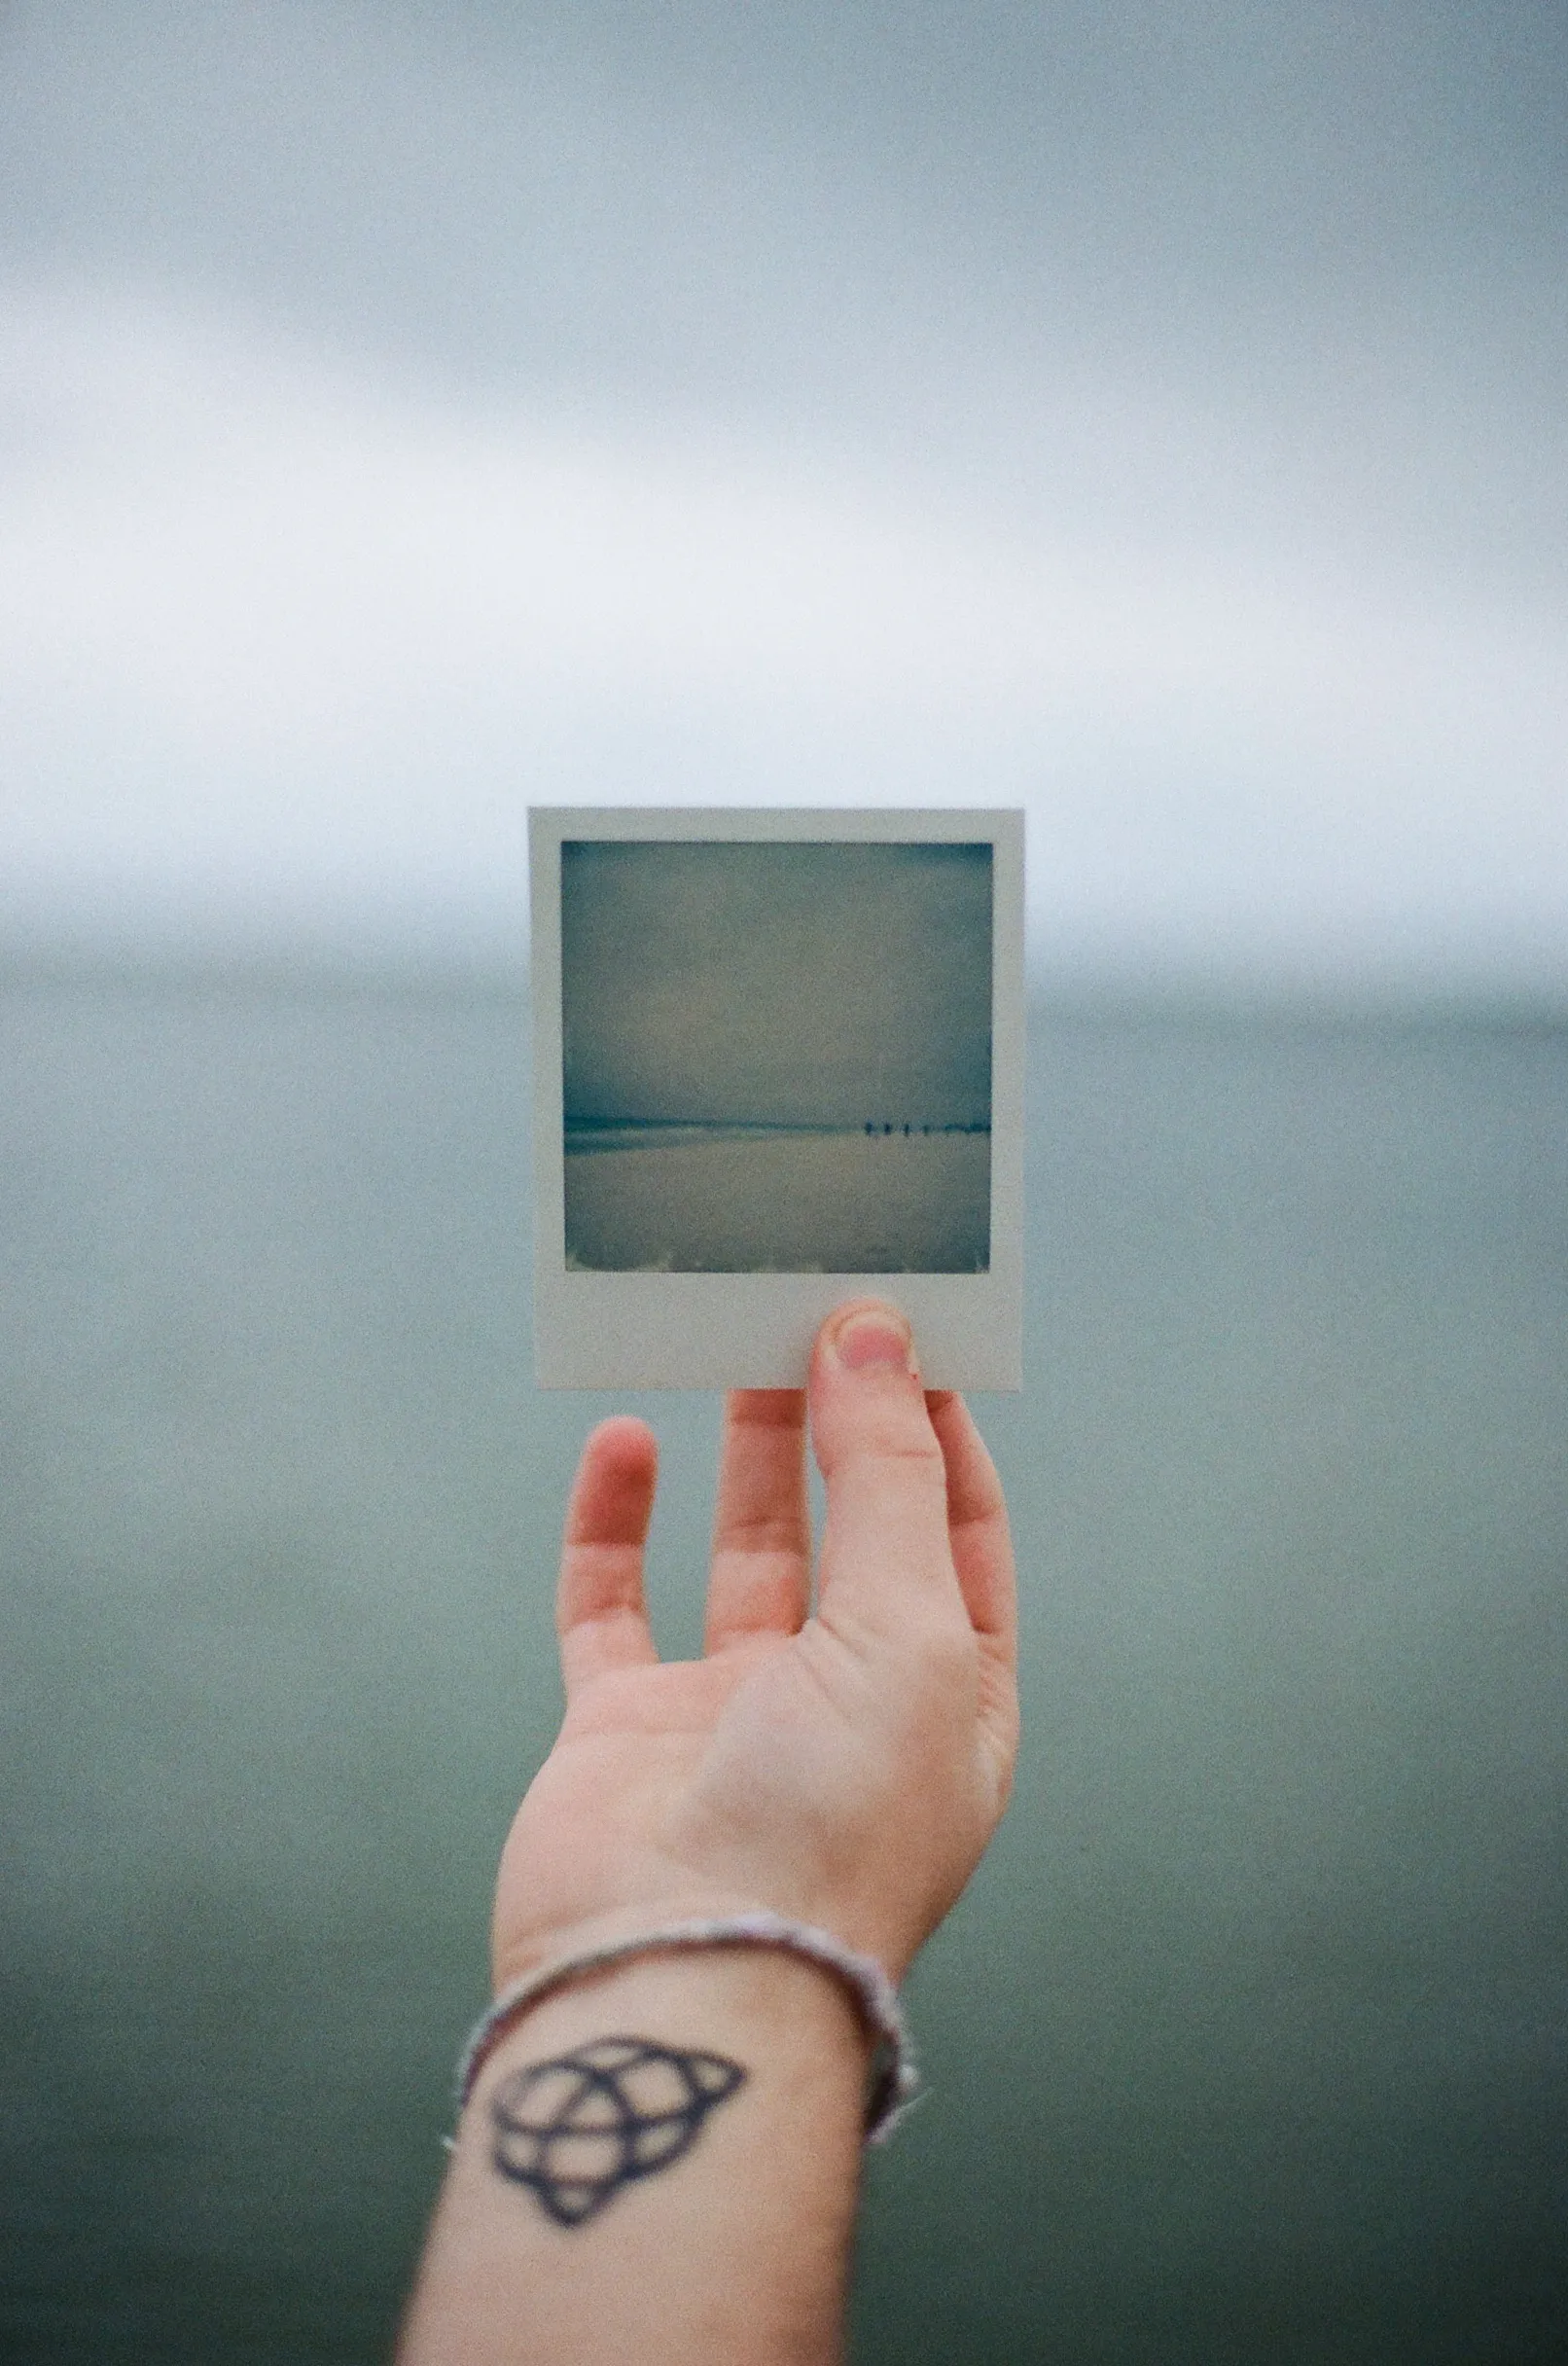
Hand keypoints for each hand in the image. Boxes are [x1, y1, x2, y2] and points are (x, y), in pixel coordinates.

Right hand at [492, 1299, 1017, 1988]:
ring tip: (732, 1340)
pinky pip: (614, 1602)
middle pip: (851, 1527)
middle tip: (812, 1307)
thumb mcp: (909, 1630)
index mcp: (951, 1696)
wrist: (683, 1979)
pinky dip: (614, 1520)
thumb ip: (887, 1477)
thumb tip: (872, 1337)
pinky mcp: (624, 1726)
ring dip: (742, 1452)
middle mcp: (848, 1701)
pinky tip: (623, 1440)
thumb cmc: (833, 1827)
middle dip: (839, 1421)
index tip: (906, 1324)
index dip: (939, 1429)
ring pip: (742, 1553)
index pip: (959, 1532)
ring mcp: (732, 1714)